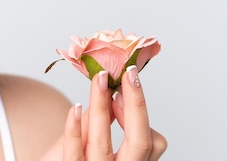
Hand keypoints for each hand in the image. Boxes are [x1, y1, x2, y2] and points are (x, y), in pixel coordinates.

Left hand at [41, 66, 166, 159]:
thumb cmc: (81, 156)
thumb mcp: (98, 141)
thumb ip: (107, 121)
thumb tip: (116, 89)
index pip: (152, 143)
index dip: (141, 114)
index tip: (127, 85)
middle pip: (138, 143)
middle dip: (134, 105)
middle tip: (128, 74)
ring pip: (102, 144)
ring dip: (101, 106)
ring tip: (99, 80)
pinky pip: (73, 153)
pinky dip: (74, 129)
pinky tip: (74, 107)